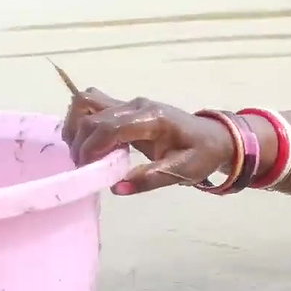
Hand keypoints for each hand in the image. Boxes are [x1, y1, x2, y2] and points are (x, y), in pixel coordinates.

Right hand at [62, 88, 233, 194]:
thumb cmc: (202, 155)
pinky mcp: (125, 106)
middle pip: (93, 115)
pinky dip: (81, 120)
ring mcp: (130, 102)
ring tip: (82, 154)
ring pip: (87, 103)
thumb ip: (151, 179)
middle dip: (81, 142)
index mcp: (153, 119)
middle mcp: (137, 105)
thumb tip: (117, 188)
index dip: (92, 147)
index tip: (87, 169)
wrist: (215, 137)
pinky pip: (93, 104)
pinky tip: (86, 142)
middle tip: (85, 168)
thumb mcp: (184, 172)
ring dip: (76, 127)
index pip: (110, 127)